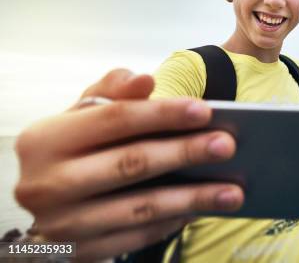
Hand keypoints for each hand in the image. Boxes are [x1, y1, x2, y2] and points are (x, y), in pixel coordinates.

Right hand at [14, 69, 243, 261]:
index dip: (162, 114)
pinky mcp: (80, 252)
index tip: (206, 110)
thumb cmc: (71, 147)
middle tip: (227, 145)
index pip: (114, 119)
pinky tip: (202, 209)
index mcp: (45, 139)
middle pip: (130, 164)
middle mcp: (46, 184)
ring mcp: (63, 224)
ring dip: (192, 198)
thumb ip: (112, 90)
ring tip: (233, 191)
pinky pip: (138, 237)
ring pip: (140, 208)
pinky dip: (174, 222)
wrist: (37, 200)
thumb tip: (144, 81)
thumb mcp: (81, 113)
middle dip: (184, 153)